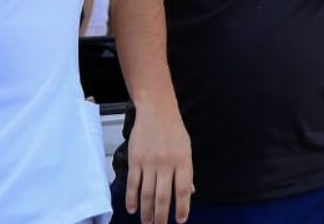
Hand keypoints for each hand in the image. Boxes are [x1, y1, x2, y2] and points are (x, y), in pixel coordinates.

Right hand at [127, 104, 193, 223]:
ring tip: (147, 222)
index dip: (182, 208)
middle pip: (163, 196)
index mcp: (183, 161)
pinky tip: (133, 209)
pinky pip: (133, 184)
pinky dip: (132, 199)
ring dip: (146, 211)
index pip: (183, 190)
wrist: (156, 111)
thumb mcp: (186, 149)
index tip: (180, 220)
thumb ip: (187, 172)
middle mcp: (167, 163)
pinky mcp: (135, 160)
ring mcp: (150, 162)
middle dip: (161, 216)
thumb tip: (190, 193)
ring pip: (147, 193)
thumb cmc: (174, 131)